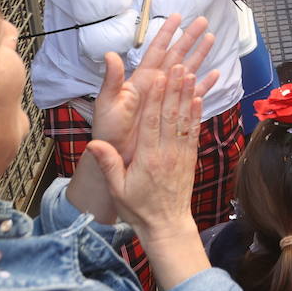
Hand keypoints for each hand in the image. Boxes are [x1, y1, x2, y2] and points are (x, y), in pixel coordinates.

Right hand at [85, 65, 208, 290]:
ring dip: (187, 94)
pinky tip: (198, 97)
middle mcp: (167, 152)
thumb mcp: (118, 189)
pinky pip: (194, 131)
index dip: (156, 99)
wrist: (167, 225)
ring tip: (189, 73)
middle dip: (174, 89)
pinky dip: (196, 113)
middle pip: (171, 115)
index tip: (158, 78)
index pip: (152, 123)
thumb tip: (92, 144)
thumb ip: (108, 165)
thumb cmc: (139, 208)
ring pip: (184, 119)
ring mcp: (181, 154)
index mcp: (148, 158)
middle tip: (177, 66)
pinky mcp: (189, 157)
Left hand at [93, 14, 216, 165]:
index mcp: (141, 79)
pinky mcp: (175, 113)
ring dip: (200, 55)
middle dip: (189, 38)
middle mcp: (157, 85)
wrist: (118, 156)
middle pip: (177, 56)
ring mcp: (168, 98)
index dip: (167, 33)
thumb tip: (110, 54)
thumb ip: (112, 79)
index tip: (177, 16)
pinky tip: (216, 75)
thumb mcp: (108, 103)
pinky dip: (205, 85)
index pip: (157, 50)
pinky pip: (194, 96)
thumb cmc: (109, 130)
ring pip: (188, 71)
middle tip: (203, 21)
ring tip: (212, 39)